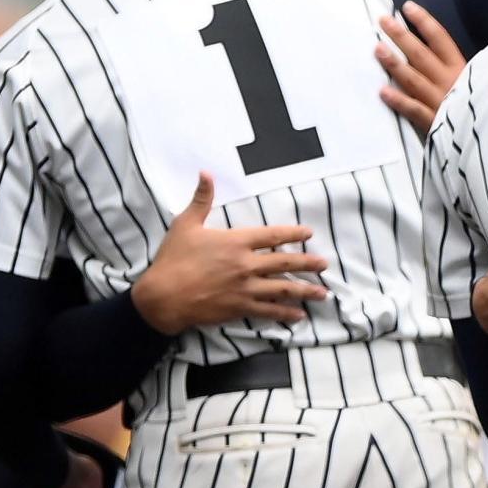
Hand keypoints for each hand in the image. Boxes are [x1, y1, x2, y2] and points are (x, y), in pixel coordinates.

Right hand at [131, 172, 328, 334]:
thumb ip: (201, 199)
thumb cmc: (173, 259)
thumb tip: (206, 172)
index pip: (272, 236)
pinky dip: (285, 314)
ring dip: (305, 291)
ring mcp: (245, 289)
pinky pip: (268, 311)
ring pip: (282, 289)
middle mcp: (246, 265)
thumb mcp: (186, 224)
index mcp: (236, 242)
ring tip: (322, 293)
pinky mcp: (240, 308)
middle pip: (285, 263)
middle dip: (307, 264)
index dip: (293, 234)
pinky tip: (298, 316)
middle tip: (324, 264)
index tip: (309, 233)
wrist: (163, 297)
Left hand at [375, 1, 466, 135]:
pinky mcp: (436, 125)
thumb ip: (465, 70)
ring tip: (377, 49)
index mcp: (465, 69)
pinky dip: (399, 101)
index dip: (424, 22)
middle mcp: (452, 82)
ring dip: (395, 63)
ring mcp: (442, 103)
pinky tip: (382, 91)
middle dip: (401, 36)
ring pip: (415, 79)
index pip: (441, 39)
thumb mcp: (483, 83)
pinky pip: (415, 110)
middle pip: (422, 55)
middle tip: (383, 21)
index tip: (407, 8)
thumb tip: (439, 50)